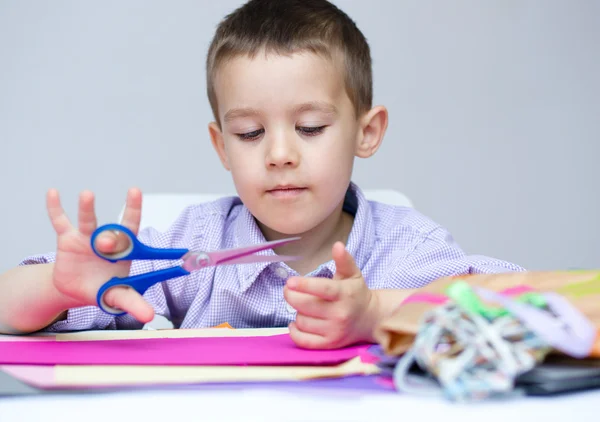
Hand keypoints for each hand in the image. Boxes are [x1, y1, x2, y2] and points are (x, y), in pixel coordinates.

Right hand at [46, 188, 153, 321]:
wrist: (77, 289)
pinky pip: (60, 221)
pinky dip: (56, 208)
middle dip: (110, 236)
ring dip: (87, 208)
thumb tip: (150, 317)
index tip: (135, 192)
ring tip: (87, 195)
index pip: (131, 227)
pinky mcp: (66, 240)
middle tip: (106, 243)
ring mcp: (86, 238)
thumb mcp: (117, 296)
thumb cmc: (103, 287)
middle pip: (110, 231)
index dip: (133, 209)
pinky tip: (53, 193)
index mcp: (123, 250)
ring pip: (87, 220)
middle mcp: (106, 240)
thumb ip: (133, 303)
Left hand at [283, 242, 377, 348]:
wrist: (370, 319)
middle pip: (306, 305)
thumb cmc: (356, 293)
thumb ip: (344, 260)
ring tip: (304, 306)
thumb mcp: (352, 274)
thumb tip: (337, 245)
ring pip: (302, 321)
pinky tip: (296, 322)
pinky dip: (294, 331)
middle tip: (289, 289)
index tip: (290, 282)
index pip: (323, 289)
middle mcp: (340, 314)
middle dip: (291, 295)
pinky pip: (303, 340)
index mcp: (345, 294)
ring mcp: (335, 331)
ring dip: (297, 312)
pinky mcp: (329, 344)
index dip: (305, 285)